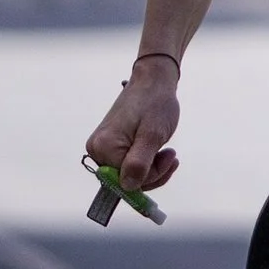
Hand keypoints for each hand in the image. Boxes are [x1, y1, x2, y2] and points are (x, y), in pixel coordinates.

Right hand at [84, 56, 181, 194]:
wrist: (152, 81)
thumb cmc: (154, 103)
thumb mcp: (152, 135)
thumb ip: (139, 163)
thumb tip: (127, 186)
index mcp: (104, 147)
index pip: (127, 181)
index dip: (151, 175)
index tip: (169, 158)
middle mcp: (97, 149)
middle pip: (127, 180)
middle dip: (154, 172)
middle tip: (171, 154)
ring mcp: (102, 148)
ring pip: (130, 174)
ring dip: (153, 168)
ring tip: (169, 152)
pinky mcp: (110, 146)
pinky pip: (129, 165)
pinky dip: (147, 163)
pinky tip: (160, 152)